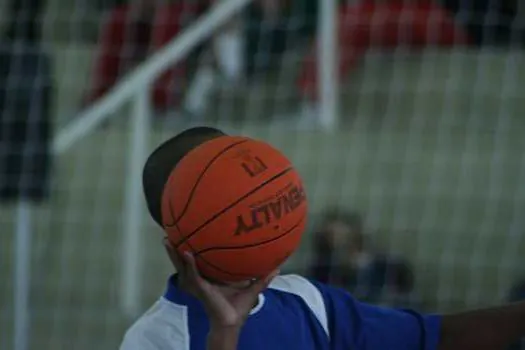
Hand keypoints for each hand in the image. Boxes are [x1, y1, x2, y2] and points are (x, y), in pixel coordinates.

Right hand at [164, 238, 278, 328]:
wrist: (232, 322)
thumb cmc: (238, 308)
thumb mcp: (251, 288)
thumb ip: (262, 277)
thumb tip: (277, 267)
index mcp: (207, 277)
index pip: (195, 260)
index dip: (189, 247)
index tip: (187, 232)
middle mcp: (199, 278)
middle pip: (182, 261)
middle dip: (174, 248)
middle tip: (168, 233)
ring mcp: (197, 283)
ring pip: (182, 266)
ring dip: (174, 253)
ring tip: (168, 240)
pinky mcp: (200, 288)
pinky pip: (193, 273)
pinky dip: (189, 263)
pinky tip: (187, 253)